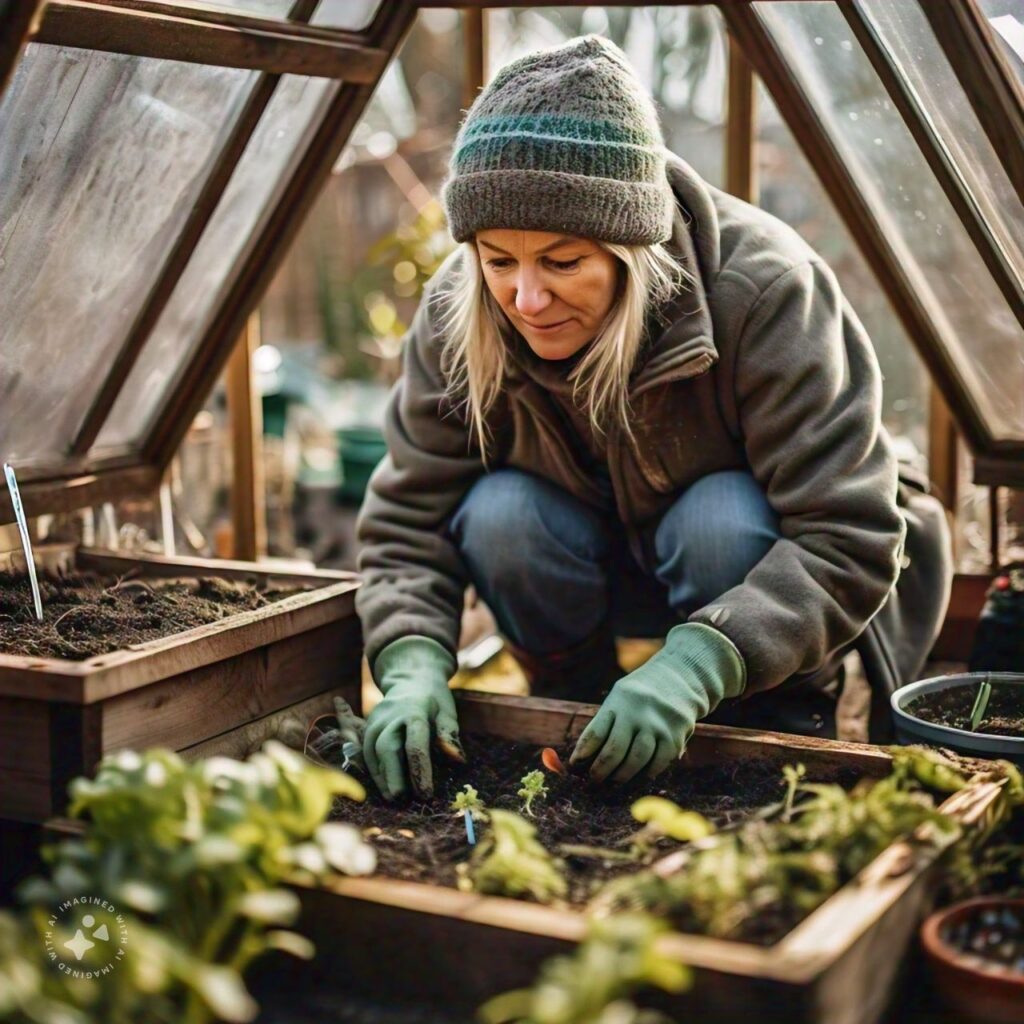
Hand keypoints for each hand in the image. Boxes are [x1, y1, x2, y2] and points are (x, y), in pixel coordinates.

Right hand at [364, 636, 463, 798]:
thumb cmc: (434, 700)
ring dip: (381, 776)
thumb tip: (458, 761)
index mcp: (415, 711)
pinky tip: (383, 785)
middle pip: (388, 747)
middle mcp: (391, 714)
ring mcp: (376, 719)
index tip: (426, 793)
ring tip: (391, 797)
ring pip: (372, 750)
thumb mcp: (447, 712)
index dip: (420, 771)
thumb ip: (449, 736)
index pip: (416, 745)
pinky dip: (374, 770)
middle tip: (400, 798)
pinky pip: (366, 750)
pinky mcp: (368, 725)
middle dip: (393, 775)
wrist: (410, 679)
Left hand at [570, 623, 744, 783]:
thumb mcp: (618, 698)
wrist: (679, 679)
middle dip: (600, 771)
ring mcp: (658, 726)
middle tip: (594, 780)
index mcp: (618, 702)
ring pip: (636, 761)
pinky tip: (638, 775)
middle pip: (614, 751)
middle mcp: (638, 714)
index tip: (574, 765)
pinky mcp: (675, 738)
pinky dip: (646, 773)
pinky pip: (657, 763)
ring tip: (614, 781)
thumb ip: (603, 724)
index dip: (582, 753)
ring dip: (622, 776)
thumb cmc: (639, 695)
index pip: (595, 734)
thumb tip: (583, 758)